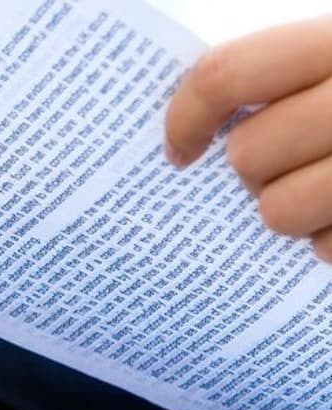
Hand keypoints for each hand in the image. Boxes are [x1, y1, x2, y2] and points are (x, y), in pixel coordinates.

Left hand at [165, 16, 331, 262]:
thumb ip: (281, 78)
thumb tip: (197, 130)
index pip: (228, 75)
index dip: (185, 116)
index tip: (179, 151)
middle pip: (246, 155)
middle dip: (255, 170)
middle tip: (285, 163)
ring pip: (277, 212)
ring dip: (292, 209)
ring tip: (326, 193)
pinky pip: (326, 247)